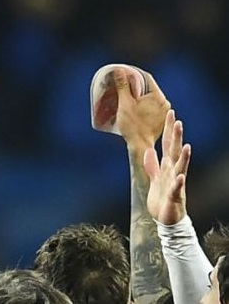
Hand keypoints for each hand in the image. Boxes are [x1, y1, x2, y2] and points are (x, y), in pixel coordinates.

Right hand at [114, 68, 170, 149]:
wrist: (140, 146)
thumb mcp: (125, 104)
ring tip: (126, 97)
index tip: (123, 74)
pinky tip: (133, 107)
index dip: (134, 74)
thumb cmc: (133, 126)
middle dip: (135, 85)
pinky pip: (152, 106)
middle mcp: (165, 103)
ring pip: (150, 97)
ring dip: (139, 96)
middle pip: (148, 88)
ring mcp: (165, 112)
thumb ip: (123, 86)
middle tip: (122, 85)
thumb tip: (119, 70)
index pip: (146, 78)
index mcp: (158, 97)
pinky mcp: (161, 119)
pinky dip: (143, 104)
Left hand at [144, 109, 191, 224]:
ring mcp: (175, 183)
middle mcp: (172, 172)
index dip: (168, 129)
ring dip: (183, 157)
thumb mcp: (154, 179)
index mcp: (166, 167)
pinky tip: (180, 176)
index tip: (170, 113)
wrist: (166, 219)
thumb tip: (149, 150)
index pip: (167, 144)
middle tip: (178, 120)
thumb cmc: (161, 199)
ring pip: (180, 167)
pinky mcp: (175, 196)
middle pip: (174, 151)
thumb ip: (152, 165)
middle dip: (176, 137)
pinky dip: (178, 182)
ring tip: (185, 145)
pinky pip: (177, 188)